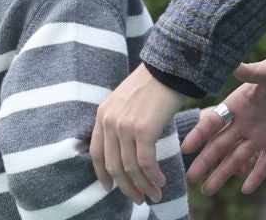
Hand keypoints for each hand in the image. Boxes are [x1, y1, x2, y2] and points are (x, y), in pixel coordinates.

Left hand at [93, 64, 187, 202]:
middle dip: (126, 187)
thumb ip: (119, 121)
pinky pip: (145, 163)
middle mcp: (109, 121)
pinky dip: (153, 176)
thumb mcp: (126, 101)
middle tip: (138, 198)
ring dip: (143, 186)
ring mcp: (124, 126)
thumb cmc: (153, 83)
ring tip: (155, 194)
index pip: (96, 153)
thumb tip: (124, 148)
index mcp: (102, 114)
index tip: (110, 188)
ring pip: (130, 168)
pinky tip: (161, 181)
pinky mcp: (143, 130)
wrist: (169, 67)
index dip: (102, 174)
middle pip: (113, 166)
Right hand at [184, 50, 265, 195]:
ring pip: (238, 158)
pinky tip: (245, 190)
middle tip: (190, 177)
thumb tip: (233, 64)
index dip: (200, 134)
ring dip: (224, 173)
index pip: (214, 121)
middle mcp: (247, 121)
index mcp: (240, 102)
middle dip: (206, 161)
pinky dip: (256, 176)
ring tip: (208, 190)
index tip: (186, 148)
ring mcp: (263, 134)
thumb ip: (254, 72)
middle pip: (221, 144)